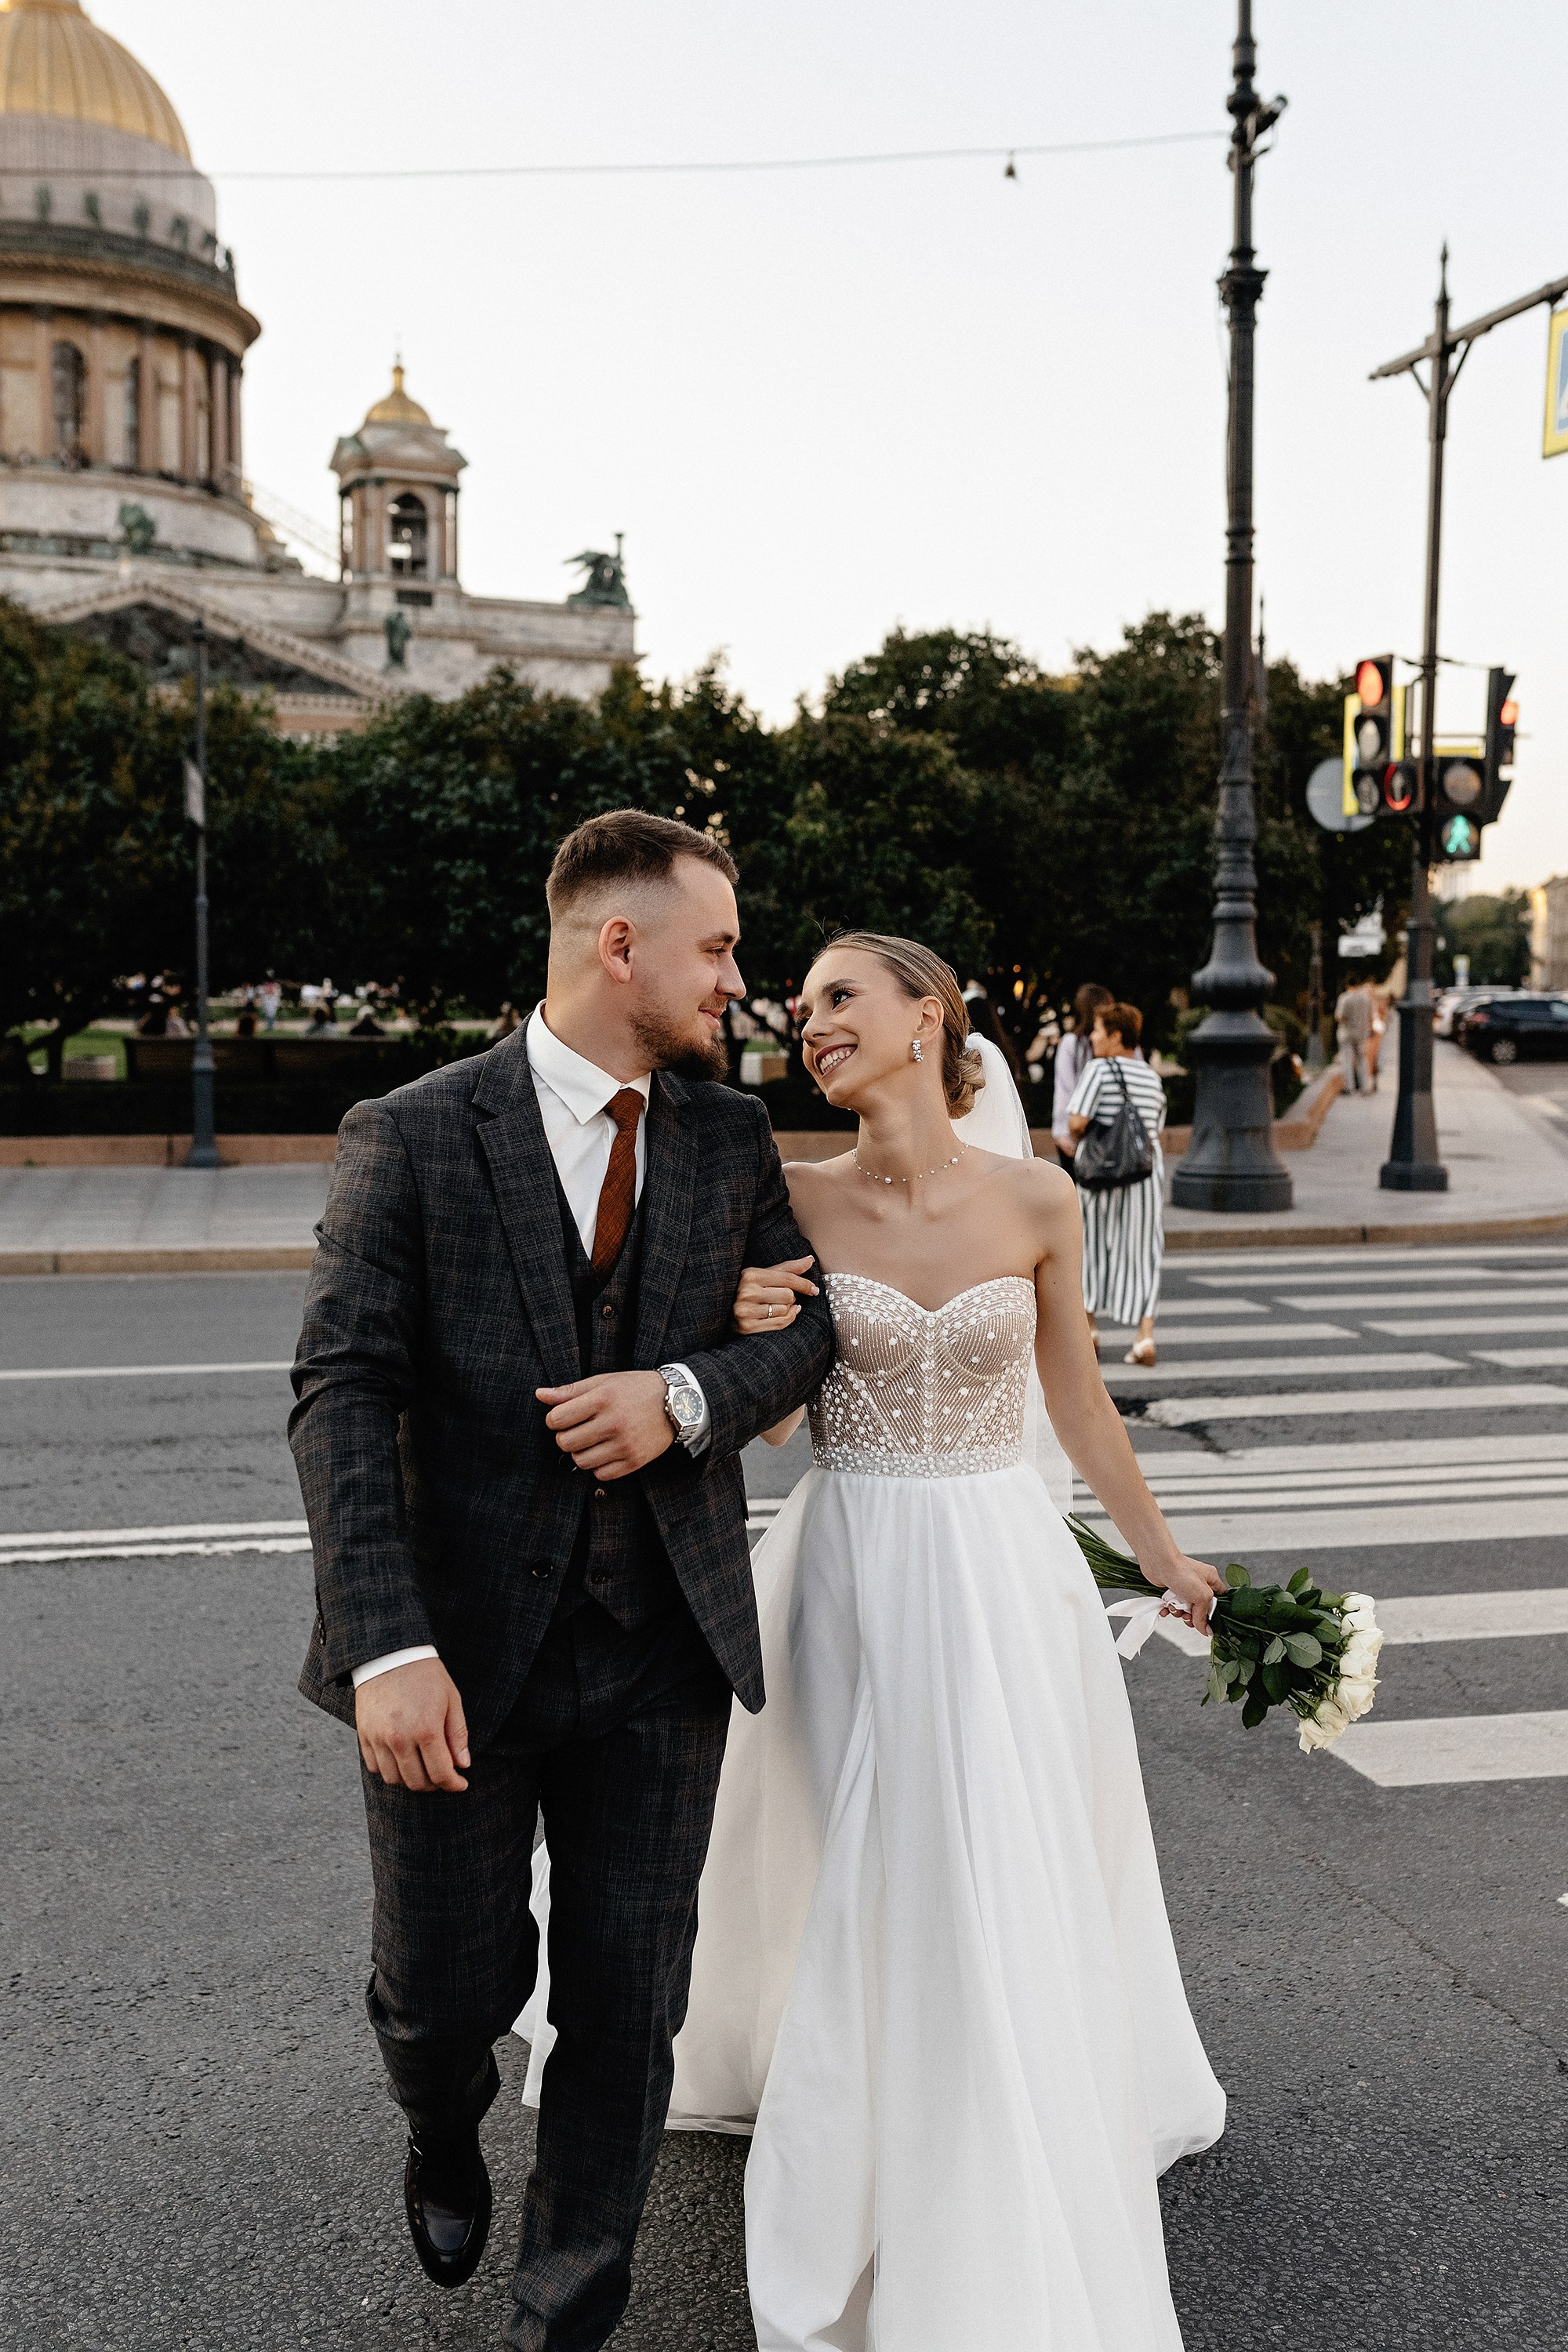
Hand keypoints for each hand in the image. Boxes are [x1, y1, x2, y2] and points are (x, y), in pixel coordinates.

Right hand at [356, 1657, 469, 1792]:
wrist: (390, 1654)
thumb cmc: (425, 1675)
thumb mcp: (451, 1700)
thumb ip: (457, 1735)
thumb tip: (463, 1765)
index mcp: (426, 1729)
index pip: (441, 1774)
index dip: (453, 1784)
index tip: (460, 1784)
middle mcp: (400, 1739)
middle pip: (417, 1782)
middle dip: (435, 1784)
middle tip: (443, 1775)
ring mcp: (378, 1738)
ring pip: (394, 1779)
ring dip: (411, 1780)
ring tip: (422, 1767)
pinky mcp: (364, 1735)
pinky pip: (375, 1768)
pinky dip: (389, 1769)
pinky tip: (402, 1758)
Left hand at [536, 1369, 673, 1479]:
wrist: (676, 1403)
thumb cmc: (635, 1389)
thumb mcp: (604, 1382)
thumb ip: (570, 1391)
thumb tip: (539, 1394)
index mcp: (603, 1399)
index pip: (557, 1419)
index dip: (554, 1419)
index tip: (564, 1417)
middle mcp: (613, 1423)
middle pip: (565, 1443)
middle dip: (565, 1437)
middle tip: (577, 1429)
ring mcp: (625, 1445)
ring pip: (581, 1461)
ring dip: (581, 1452)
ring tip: (592, 1440)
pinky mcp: (634, 1462)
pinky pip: (600, 1474)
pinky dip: (598, 1465)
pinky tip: (606, 1451)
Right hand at [731, 1257, 818, 1334]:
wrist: (722, 1308)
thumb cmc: (747, 1289)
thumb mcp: (763, 1274)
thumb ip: (787, 1268)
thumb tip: (810, 1260)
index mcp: (750, 1275)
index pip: (787, 1278)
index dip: (804, 1284)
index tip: (814, 1289)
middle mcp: (746, 1292)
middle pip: (789, 1295)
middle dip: (790, 1297)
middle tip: (780, 1296)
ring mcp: (745, 1311)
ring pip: (785, 1310)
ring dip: (786, 1309)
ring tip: (775, 1305)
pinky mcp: (746, 1327)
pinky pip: (779, 1324)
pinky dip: (787, 1319)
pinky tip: (785, 1314)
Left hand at [1142, 1549, 1225, 1637]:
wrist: (1157, 1563)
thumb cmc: (1180, 1571)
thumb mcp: (1201, 1596)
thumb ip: (1203, 1616)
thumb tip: (1205, 1630)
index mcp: (1211, 1580)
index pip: (1219, 1600)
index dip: (1214, 1613)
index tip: (1209, 1623)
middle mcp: (1198, 1583)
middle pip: (1200, 1608)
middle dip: (1193, 1616)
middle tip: (1188, 1616)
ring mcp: (1184, 1586)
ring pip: (1185, 1609)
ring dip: (1178, 1612)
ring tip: (1174, 1608)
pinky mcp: (1170, 1589)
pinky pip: (1172, 1605)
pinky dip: (1168, 1609)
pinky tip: (1165, 1607)